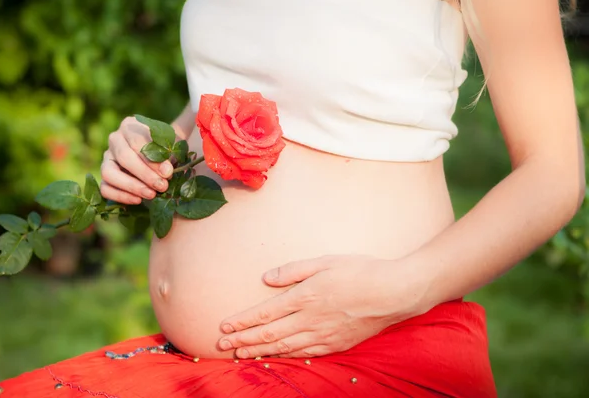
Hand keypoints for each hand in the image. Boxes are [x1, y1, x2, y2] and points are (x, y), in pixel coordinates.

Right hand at [100, 116, 174, 203]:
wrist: (161, 155)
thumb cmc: (167, 148)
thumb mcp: (172, 145)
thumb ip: (169, 154)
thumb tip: (165, 172)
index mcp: (130, 126)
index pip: (137, 141)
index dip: (153, 159)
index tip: (168, 173)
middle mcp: (115, 139)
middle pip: (124, 157)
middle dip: (144, 174)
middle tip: (162, 186)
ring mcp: (107, 158)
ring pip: (109, 173)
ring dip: (131, 186)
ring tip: (151, 195)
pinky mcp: (105, 175)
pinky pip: (105, 188)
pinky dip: (120, 196)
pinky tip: (138, 200)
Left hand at [218, 255, 428, 357]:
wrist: (395, 293)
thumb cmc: (361, 271)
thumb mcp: (325, 261)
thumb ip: (293, 271)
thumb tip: (266, 279)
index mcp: (305, 297)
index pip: (265, 314)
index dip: (242, 322)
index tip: (224, 327)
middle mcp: (310, 319)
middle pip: (269, 335)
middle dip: (242, 340)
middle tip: (222, 345)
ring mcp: (323, 335)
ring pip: (284, 348)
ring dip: (259, 351)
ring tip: (241, 355)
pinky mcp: (337, 344)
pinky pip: (305, 354)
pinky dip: (286, 357)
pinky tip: (277, 357)